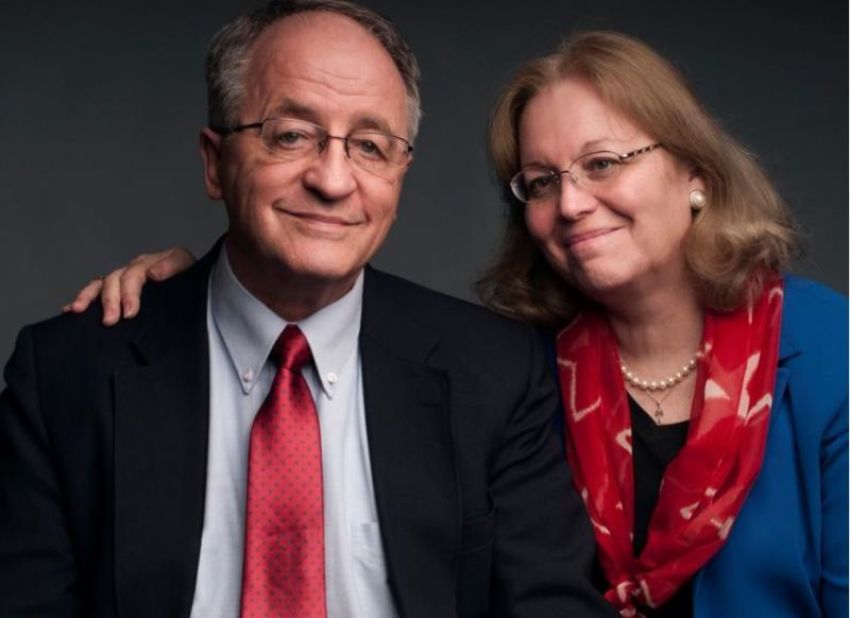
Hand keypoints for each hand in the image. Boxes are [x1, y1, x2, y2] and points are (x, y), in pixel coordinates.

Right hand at [62, 248, 195, 324]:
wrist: (197, 291)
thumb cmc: (193, 283)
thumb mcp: (189, 270)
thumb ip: (173, 267)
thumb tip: (154, 273)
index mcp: (152, 263)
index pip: (135, 274)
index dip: (130, 293)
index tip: (130, 312)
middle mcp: (135, 270)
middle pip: (115, 279)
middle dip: (110, 300)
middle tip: (110, 320)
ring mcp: (125, 280)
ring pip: (101, 284)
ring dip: (89, 297)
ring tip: (78, 310)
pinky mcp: (119, 293)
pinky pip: (96, 293)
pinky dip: (83, 300)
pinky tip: (71, 310)